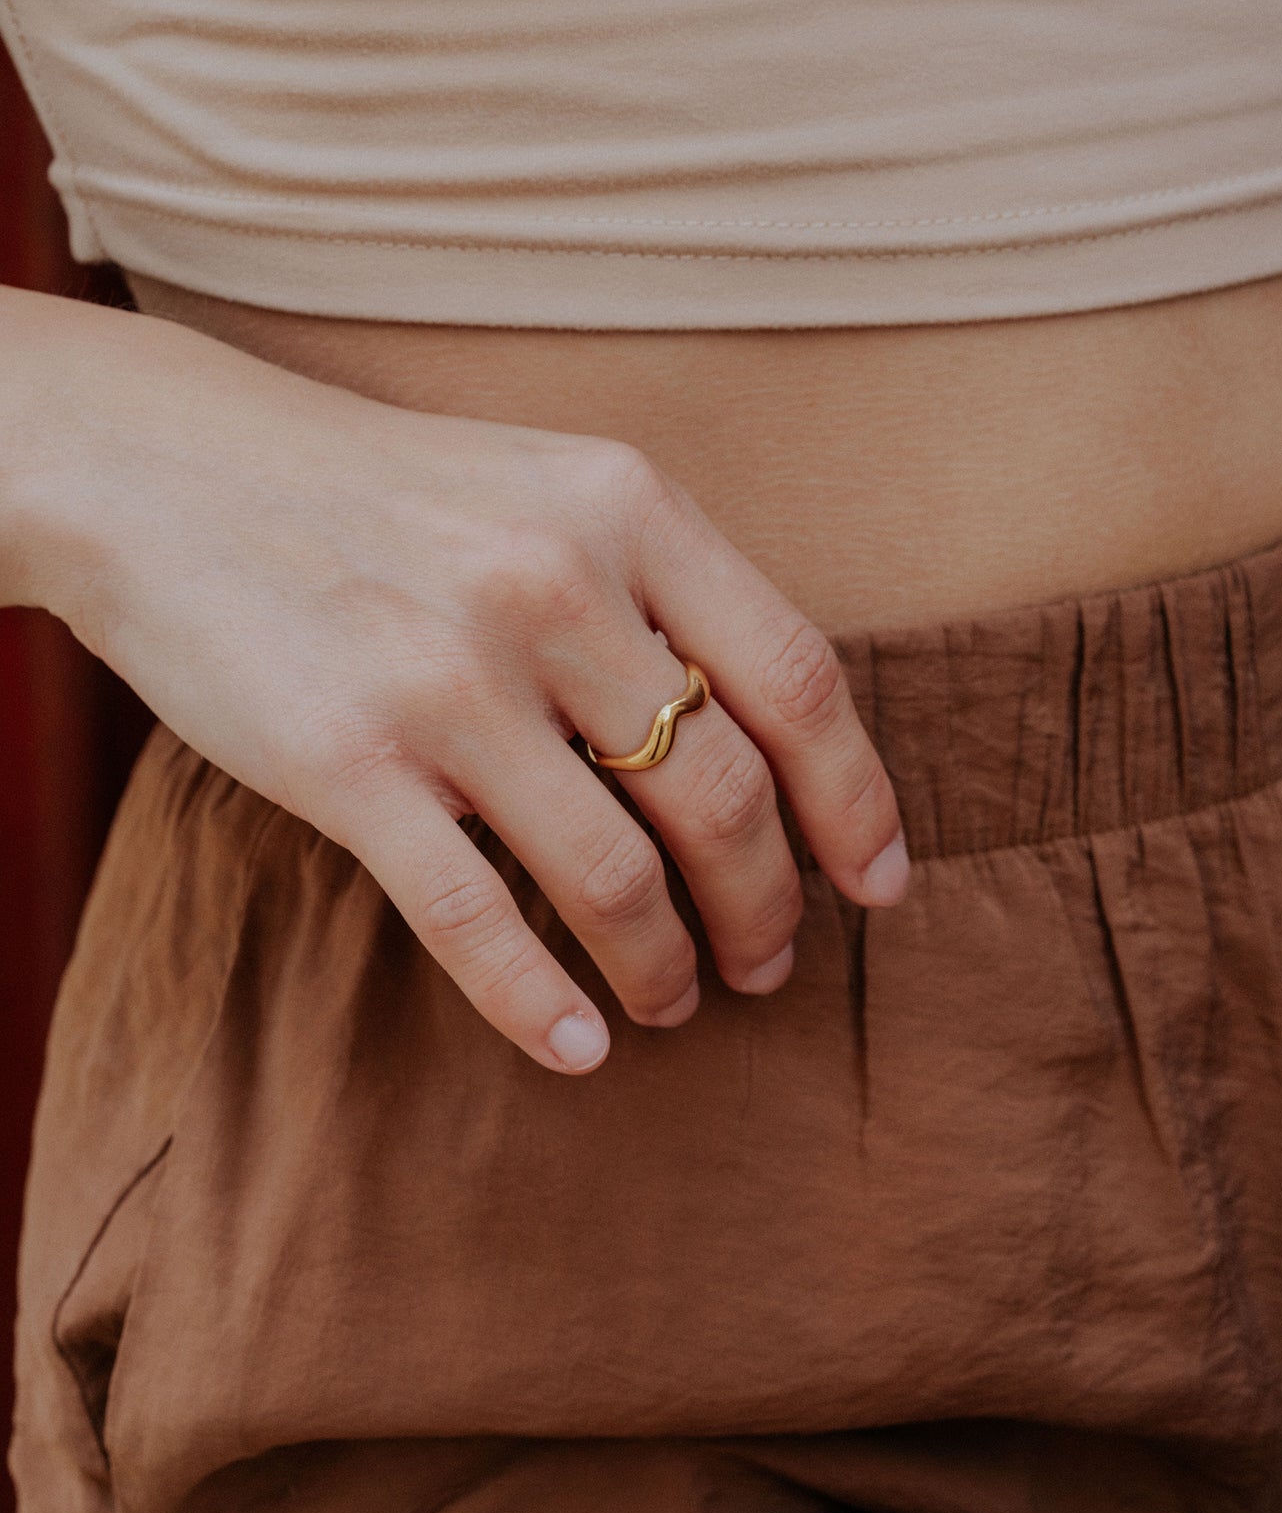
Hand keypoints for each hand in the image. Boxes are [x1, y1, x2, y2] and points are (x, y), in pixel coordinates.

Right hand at [14, 295, 909, 1073]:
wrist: (171, 466)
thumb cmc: (384, 496)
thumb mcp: (547, 491)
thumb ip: (658, 592)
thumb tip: (769, 749)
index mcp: (625, 508)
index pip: (798, 681)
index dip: (858, 802)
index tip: (878, 887)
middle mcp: (550, 585)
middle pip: (723, 797)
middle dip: (767, 908)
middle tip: (766, 964)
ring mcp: (446, 676)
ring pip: (614, 874)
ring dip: (665, 966)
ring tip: (674, 1001)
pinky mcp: (346, 758)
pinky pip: (473, 917)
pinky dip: (539, 1002)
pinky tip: (577, 1046)